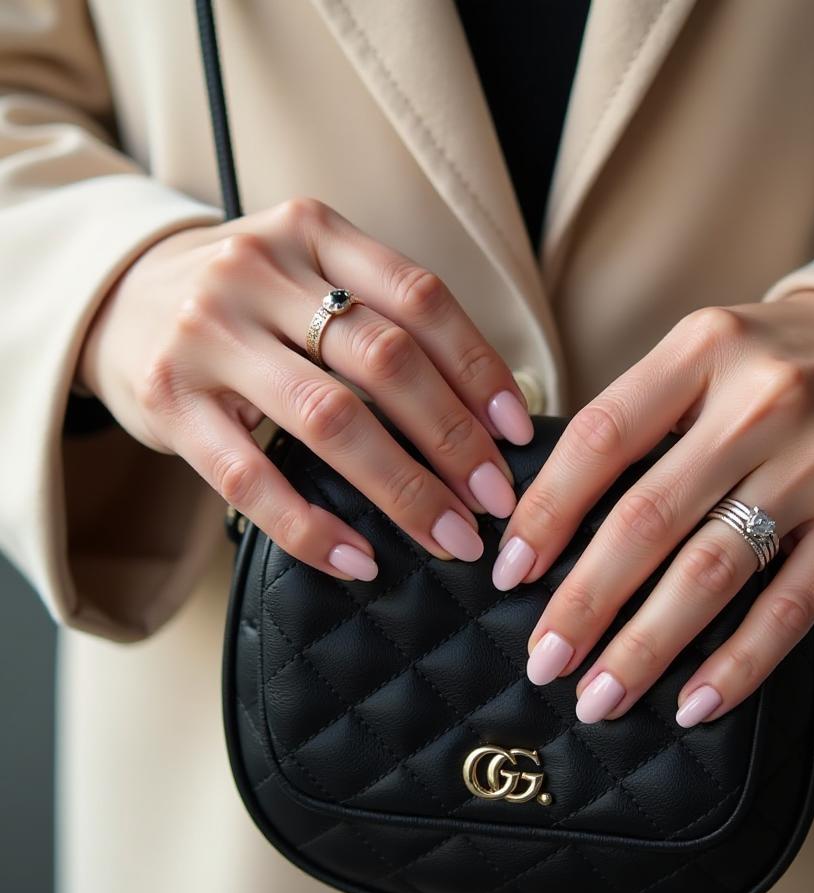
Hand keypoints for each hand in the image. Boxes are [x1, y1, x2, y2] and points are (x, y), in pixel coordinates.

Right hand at [76, 197, 534, 580]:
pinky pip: (251, 477)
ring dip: (402, 488)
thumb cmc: (244, 301)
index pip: (420, 297)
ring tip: (449, 535)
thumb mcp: (307, 275)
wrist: (116, 297)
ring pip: (328, 418)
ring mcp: (207, 335)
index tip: (516, 432)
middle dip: (453, 439)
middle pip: (385, 360)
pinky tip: (360, 559)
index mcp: (311, 231)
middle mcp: (257, 271)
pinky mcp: (169, 402)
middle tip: (494, 500)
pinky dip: (312, 527)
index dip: (479, 368)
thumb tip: (485, 414)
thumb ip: (379, 319)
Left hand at [491, 292, 813, 726]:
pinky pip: (791, 607)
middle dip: (584, 601)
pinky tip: (692, 703)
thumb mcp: (703, 356)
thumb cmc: (773, 365)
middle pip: (648, 517)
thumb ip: (637, 419)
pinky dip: (737, 663)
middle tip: (544, 660)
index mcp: (701, 350)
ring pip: (711, 571)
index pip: (600, 438)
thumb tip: (546, 519)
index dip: (545, 512)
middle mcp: (761, 402)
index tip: (508, 571)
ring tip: (600, 697)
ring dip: (646, 646)